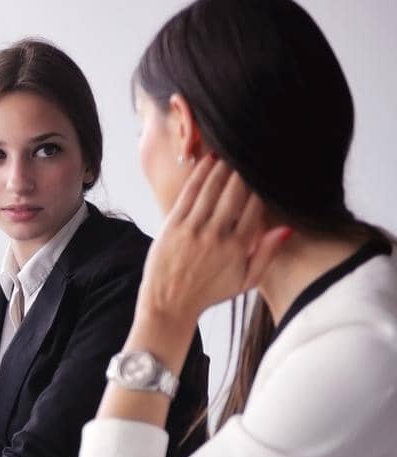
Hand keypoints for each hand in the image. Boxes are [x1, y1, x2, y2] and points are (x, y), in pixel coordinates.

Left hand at [139, 156, 291, 327]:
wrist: (169, 302)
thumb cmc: (210, 292)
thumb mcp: (245, 280)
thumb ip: (266, 254)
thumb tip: (286, 228)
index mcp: (237, 248)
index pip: (255, 209)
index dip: (260, 189)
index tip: (264, 174)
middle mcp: (216, 236)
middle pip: (234, 195)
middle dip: (243, 173)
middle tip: (248, 156)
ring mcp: (192, 230)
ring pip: (211, 190)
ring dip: (222, 169)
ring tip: (230, 154)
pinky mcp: (172, 226)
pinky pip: (188, 195)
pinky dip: (199, 176)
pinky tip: (207, 162)